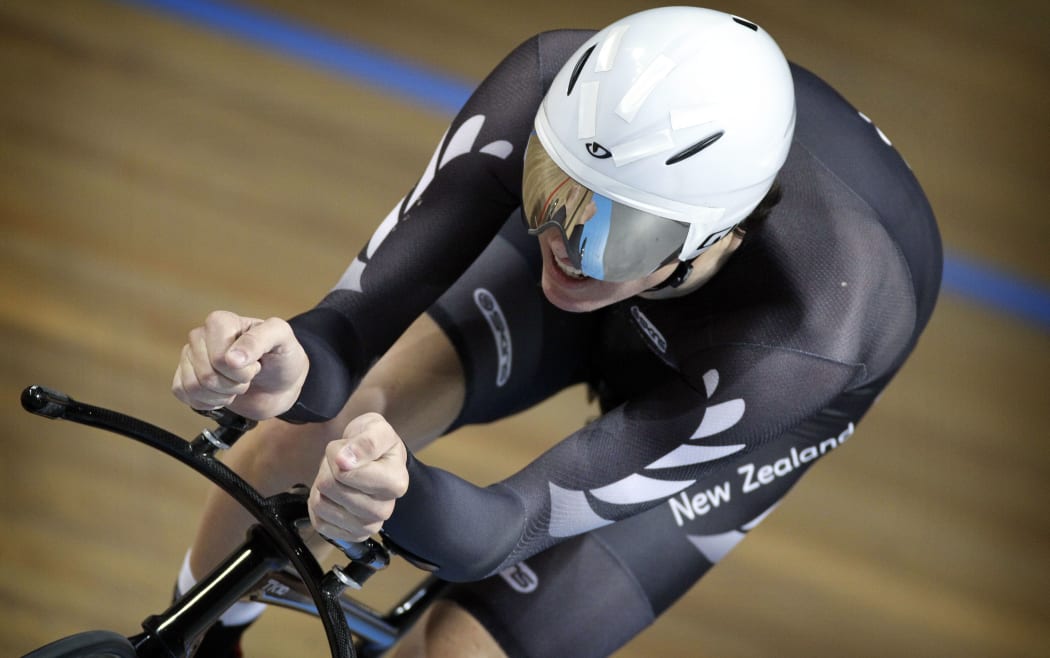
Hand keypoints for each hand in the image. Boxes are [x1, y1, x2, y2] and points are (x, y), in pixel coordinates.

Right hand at [172, 310, 308, 418]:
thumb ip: (259, 340)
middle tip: (248, 377)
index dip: (240, 370)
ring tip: (236, 384)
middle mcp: (201, 336)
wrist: (280, 384)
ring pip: (193, 386)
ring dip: (222, 395)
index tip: (256, 365)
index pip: (219, 357)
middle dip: (233, 384)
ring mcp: (191, 356)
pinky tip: (222, 394)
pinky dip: (207, 402)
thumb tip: (231, 358)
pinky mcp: (185, 376)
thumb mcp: (282, 339)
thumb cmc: (281, 357)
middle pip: (207, 374)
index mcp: (221, 322)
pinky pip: (182, 393)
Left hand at [310, 413, 408, 542]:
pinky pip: (318, 521)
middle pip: (331, 488)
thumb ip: (365, 442)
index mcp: (396, 483)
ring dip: (322, 485)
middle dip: (329, 469)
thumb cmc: (374, 442)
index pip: (346, 473)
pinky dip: (319, 503)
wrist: (374, 459)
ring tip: (338, 477)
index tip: (346, 449)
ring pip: (321, 504)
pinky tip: (334, 494)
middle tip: (342, 462)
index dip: (337, 455)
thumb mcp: (375, 428)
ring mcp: (368, 526)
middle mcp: (385, 510)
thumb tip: (344, 461)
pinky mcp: (350, 536)